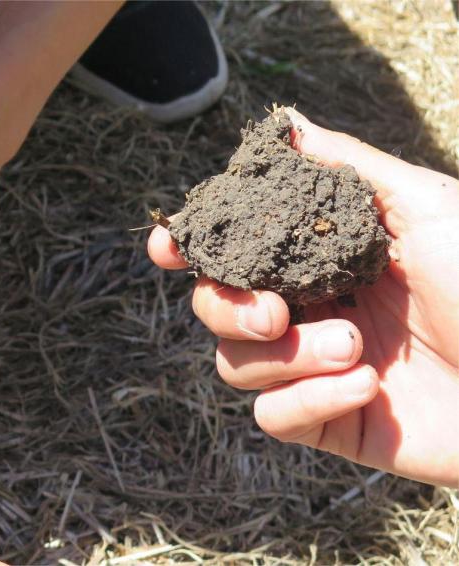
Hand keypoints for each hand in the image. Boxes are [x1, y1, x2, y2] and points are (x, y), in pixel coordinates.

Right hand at [147, 107, 458, 486]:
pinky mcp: (328, 421)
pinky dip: (308, 399)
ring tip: (354, 349)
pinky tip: (367, 387)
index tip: (168, 245)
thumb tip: (288, 123)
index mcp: (321, 260)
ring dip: (285, 357)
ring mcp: (314, 369)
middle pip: (215, 310)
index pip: (236, 253)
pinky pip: (272, 416)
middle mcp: (309, 312)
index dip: (192, 249)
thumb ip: (348, 168)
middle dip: (226, 308)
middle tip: (272, 312)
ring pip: (233, 364)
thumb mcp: (423, 208)